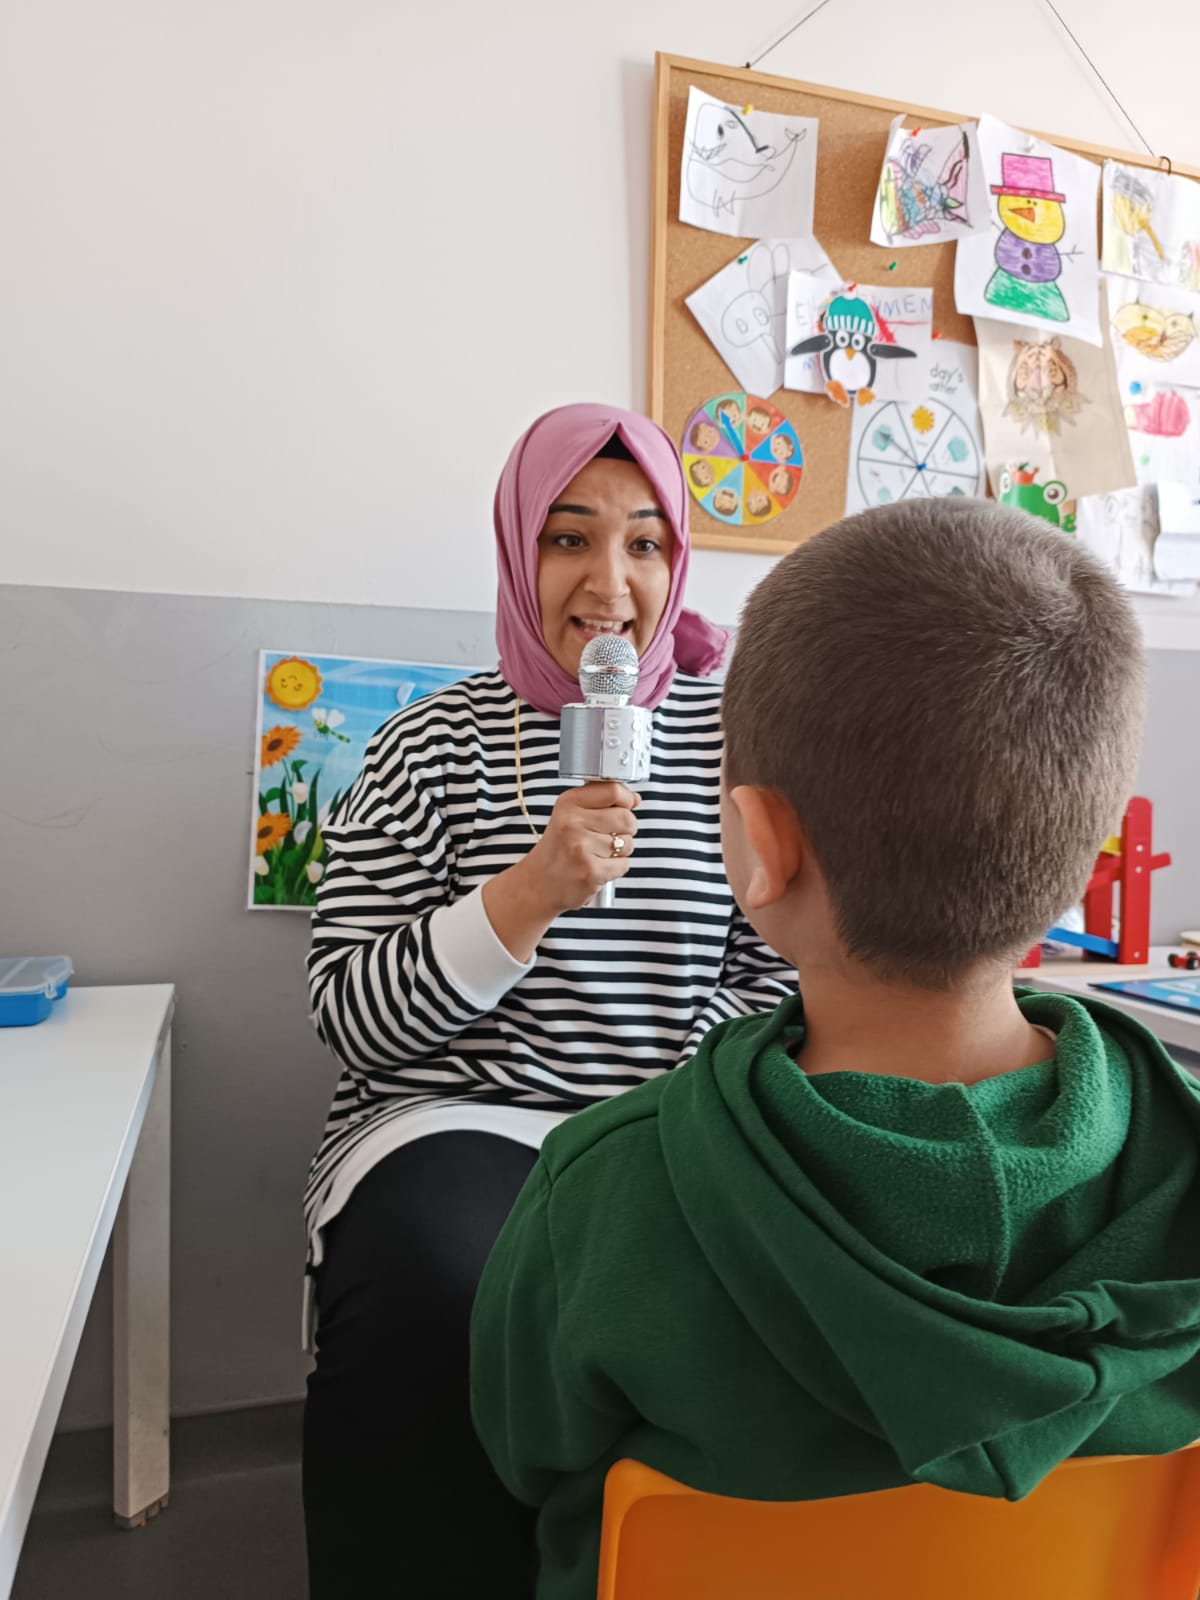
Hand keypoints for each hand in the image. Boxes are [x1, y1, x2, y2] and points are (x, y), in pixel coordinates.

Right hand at [524, 781, 639, 914]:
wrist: (538, 882)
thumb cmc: (559, 848)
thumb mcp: (569, 814)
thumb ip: (600, 801)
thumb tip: (635, 799)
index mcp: (569, 803)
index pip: (614, 791)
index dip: (627, 800)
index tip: (625, 806)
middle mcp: (573, 823)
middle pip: (627, 818)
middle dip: (626, 829)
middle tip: (608, 836)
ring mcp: (581, 848)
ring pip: (628, 843)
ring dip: (620, 851)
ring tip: (598, 853)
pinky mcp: (591, 872)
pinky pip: (624, 864)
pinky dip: (616, 868)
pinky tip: (598, 866)